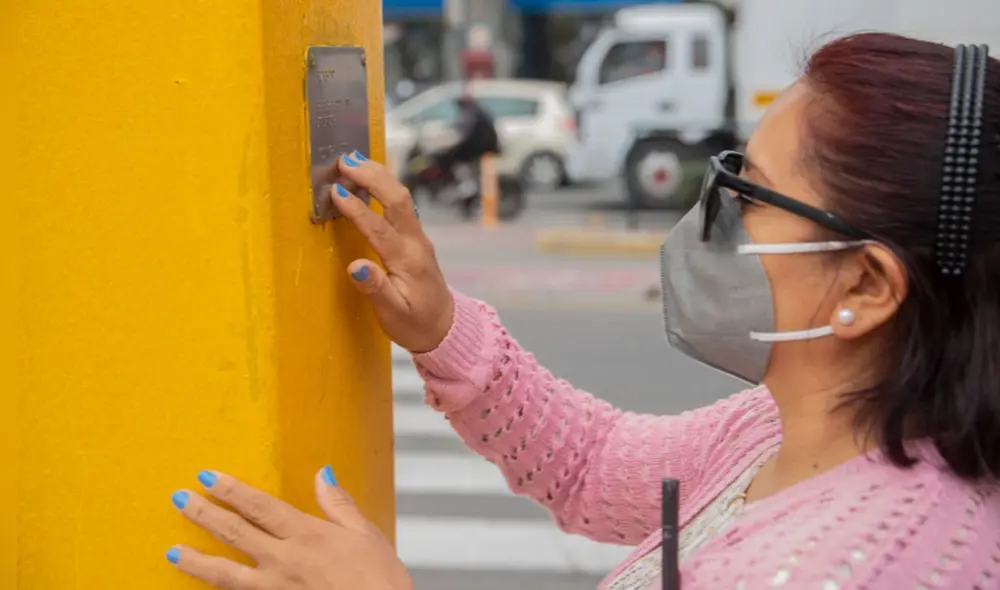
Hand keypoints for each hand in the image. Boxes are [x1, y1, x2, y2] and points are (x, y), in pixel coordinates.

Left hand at [166, 467, 411, 589]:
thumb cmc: (380, 580)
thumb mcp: (365, 533)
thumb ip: (338, 503)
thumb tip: (322, 473)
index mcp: (307, 534)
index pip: (259, 506)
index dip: (231, 490)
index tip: (208, 477)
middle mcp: (285, 561)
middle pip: (234, 533)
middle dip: (203, 514)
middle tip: (179, 499)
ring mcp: (276, 589)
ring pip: (225, 574)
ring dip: (196, 561)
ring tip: (172, 552)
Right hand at [330, 151, 452, 352]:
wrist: (446, 327)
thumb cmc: (416, 323)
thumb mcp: (393, 314)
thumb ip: (376, 289)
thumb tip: (356, 268)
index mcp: (407, 261)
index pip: (379, 228)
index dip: (356, 209)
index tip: (334, 192)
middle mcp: (415, 243)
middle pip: (397, 199)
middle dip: (372, 176)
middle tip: (345, 161)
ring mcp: (418, 237)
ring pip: (401, 197)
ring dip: (378, 176)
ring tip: (353, 160)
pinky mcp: (416, 237)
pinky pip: (401, 204)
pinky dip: (383, 186)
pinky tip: (368, 178)